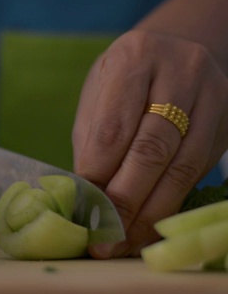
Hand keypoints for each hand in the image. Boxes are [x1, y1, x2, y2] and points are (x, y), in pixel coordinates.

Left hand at [73, 30, 227, 257]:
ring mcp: (213, 96)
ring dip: (150, 214)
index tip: (81, 209)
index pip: (113, 126)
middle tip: (102, 241)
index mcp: (134, 57)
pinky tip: (149, 227)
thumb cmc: (125, 78)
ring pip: (183, 167)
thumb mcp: (98, 93)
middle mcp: (180, 71)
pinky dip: (171, 205)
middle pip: (151, 149)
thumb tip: (83, 197)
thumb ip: (92, 139)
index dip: (98, 174)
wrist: (179, 49)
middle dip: (124, 202)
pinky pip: (199, 172)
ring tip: (122, 244)